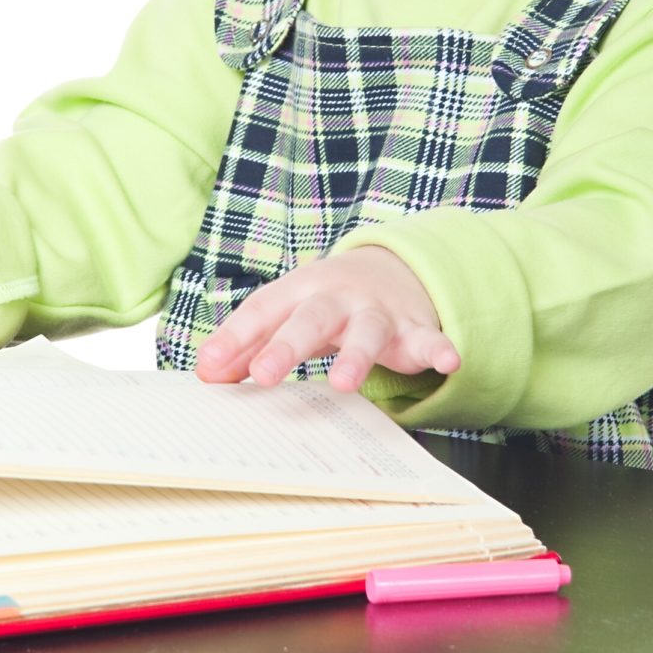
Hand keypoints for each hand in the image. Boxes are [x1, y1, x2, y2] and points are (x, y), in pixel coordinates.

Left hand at [193, 245, 460, 393]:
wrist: (390, 269)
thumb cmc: (323, 302)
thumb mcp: (285, 313)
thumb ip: (247, 343)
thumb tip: (205, 374)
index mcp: (299, 291)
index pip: (263, 311)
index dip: (235, 339)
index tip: (209, 370)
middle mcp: (337, 297)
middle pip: (310, 319)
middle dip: (286, 346)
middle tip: (263, 375)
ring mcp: (378, 311)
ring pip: (367, 333)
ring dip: (356, 357)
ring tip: (343, 383)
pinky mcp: (414, 328)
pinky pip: (429, 339)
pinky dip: (439, 349)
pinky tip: (448, 361)